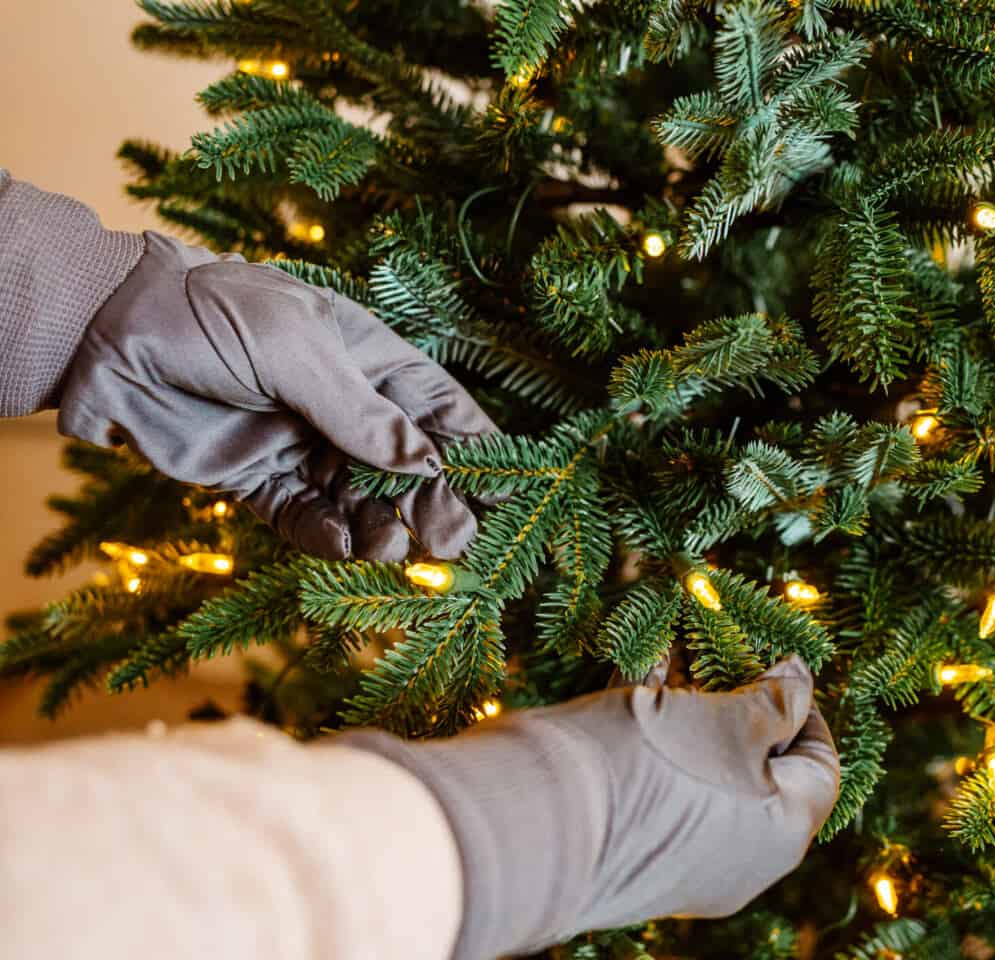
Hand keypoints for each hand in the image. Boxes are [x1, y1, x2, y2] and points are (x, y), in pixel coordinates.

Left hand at [57, 231, 493, 559]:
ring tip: (390, 549)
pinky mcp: (259, 482)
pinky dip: (328, 538)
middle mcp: (345, 409)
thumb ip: (359, 413)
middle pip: (409, 467)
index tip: (509, 490)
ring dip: (383, 528)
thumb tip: (424, 463)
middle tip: (452, 540)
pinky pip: (307, 520)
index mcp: (369, 360)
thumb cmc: (213, 317)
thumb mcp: (297, 350)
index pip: (441, 409)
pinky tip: (342, 545)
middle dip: (434, 503)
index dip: (478, 448)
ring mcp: (303, 447)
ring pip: (363, 501)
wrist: (108, 337)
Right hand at [341, 655, 840, 957]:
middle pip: (764, 773)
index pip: (821, 763)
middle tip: (717, 662)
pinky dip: (658, 746)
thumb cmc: (646, 764)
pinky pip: (664, 796)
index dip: (805, 706)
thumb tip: (801, 680)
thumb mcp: (724, 718)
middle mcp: (743, 864)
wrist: (529, 823)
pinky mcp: (635, 862)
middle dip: (742, 708)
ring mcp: (688, 871)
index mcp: (782, 833)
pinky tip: (634, 693)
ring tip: (670, 667)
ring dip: (696, 721)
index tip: (775, 664)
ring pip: (709, 780)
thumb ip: (775, 700)